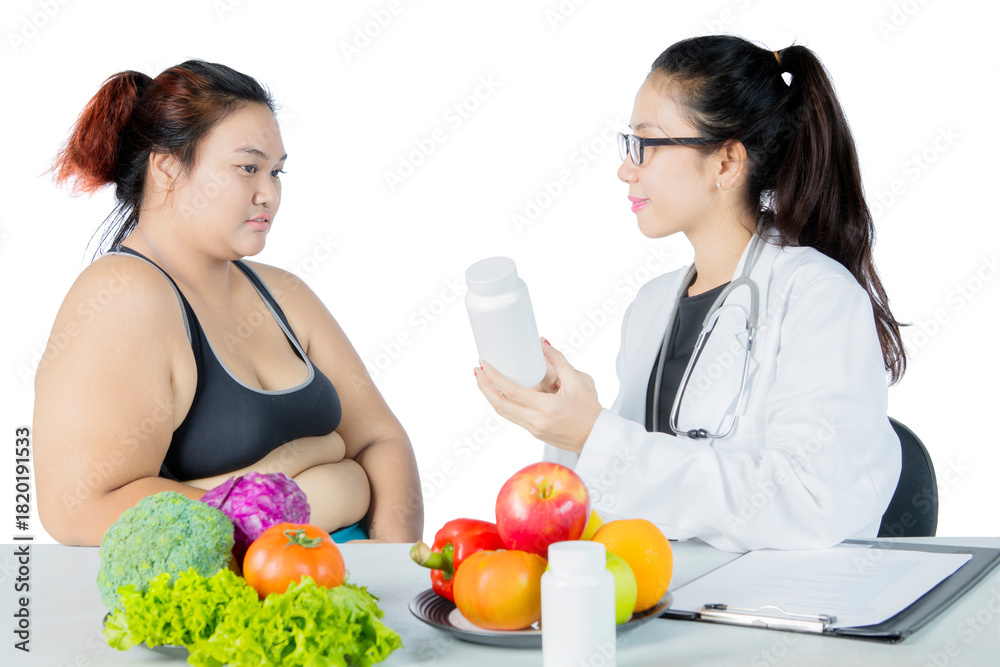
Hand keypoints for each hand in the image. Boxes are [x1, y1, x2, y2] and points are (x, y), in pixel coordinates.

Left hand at [475, 339, 600, 453]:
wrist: (596, 438)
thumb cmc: (589, 411)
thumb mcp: (577, 383)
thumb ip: (558, 361)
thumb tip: (542, 343)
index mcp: (547, 407)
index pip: (511, 391)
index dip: (493, 377)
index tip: (483, 364)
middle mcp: (536, 421)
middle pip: (499, 405)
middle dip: (484, 387)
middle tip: (477, 370)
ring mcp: (533, 429)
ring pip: (503, 413)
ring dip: (490, 396)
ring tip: (483, 380)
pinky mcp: (534, 433)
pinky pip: (513, 417)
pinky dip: (503, 404)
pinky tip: (500, 393)